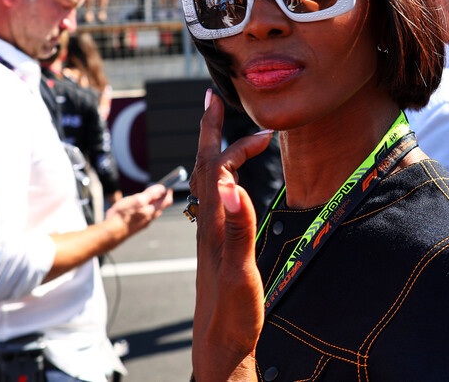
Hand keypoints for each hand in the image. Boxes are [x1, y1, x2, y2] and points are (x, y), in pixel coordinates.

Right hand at [104, 181, 171, 238]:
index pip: (167, 201)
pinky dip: (142, 209)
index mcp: (152, 210)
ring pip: (151, 211)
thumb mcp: (138, 200)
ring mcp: (143, 222)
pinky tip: (134, 208)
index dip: (168, 193)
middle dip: (159, 197)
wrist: (112, 232)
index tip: (168, 187)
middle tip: (155, 190)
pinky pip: (143, 215)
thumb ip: (151, 194)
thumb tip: (162, 189)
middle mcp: (150, 217)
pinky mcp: (137, 225)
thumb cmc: (123, 216)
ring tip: (142, 197)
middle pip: (160, 206)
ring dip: (150, 203)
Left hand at [191, 92, 271, 381]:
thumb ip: (238, 228)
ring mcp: (210, 232)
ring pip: (211, 181)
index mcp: (213, 223)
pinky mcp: (216, 243)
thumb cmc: (231, 313)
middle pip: (209, 167)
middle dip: (218, 132)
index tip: (228, 106)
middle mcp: (207, 223)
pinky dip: (228, 177)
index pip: (214, 165)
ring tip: (241, 137)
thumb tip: (234, 185)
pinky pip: (218, 198)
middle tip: (229, 107)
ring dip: (224, 153)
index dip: (220, 133)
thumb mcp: (240, 270)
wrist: (219, 343)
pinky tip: (236, 182)